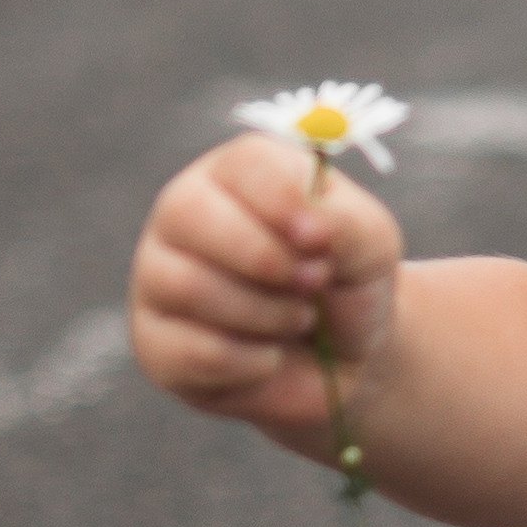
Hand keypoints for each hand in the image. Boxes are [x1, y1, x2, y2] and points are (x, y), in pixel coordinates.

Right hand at [130, 131, 403, 437]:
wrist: (340, 363)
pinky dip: (248, 361)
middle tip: (313, 283)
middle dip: (264, 258)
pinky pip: (188, 349)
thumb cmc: (347, 284)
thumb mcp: (371, 246)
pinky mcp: (155, 341)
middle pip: (188, 212)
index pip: (242, 164)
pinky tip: (269, 356)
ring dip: (264, 313)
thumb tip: (311, 226)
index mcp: (240, 172)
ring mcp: (159, 275)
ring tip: (299, 319)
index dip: (282, 201)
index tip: (319, 239)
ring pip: (187, 284)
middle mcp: (187, 212)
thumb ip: (348, 224)